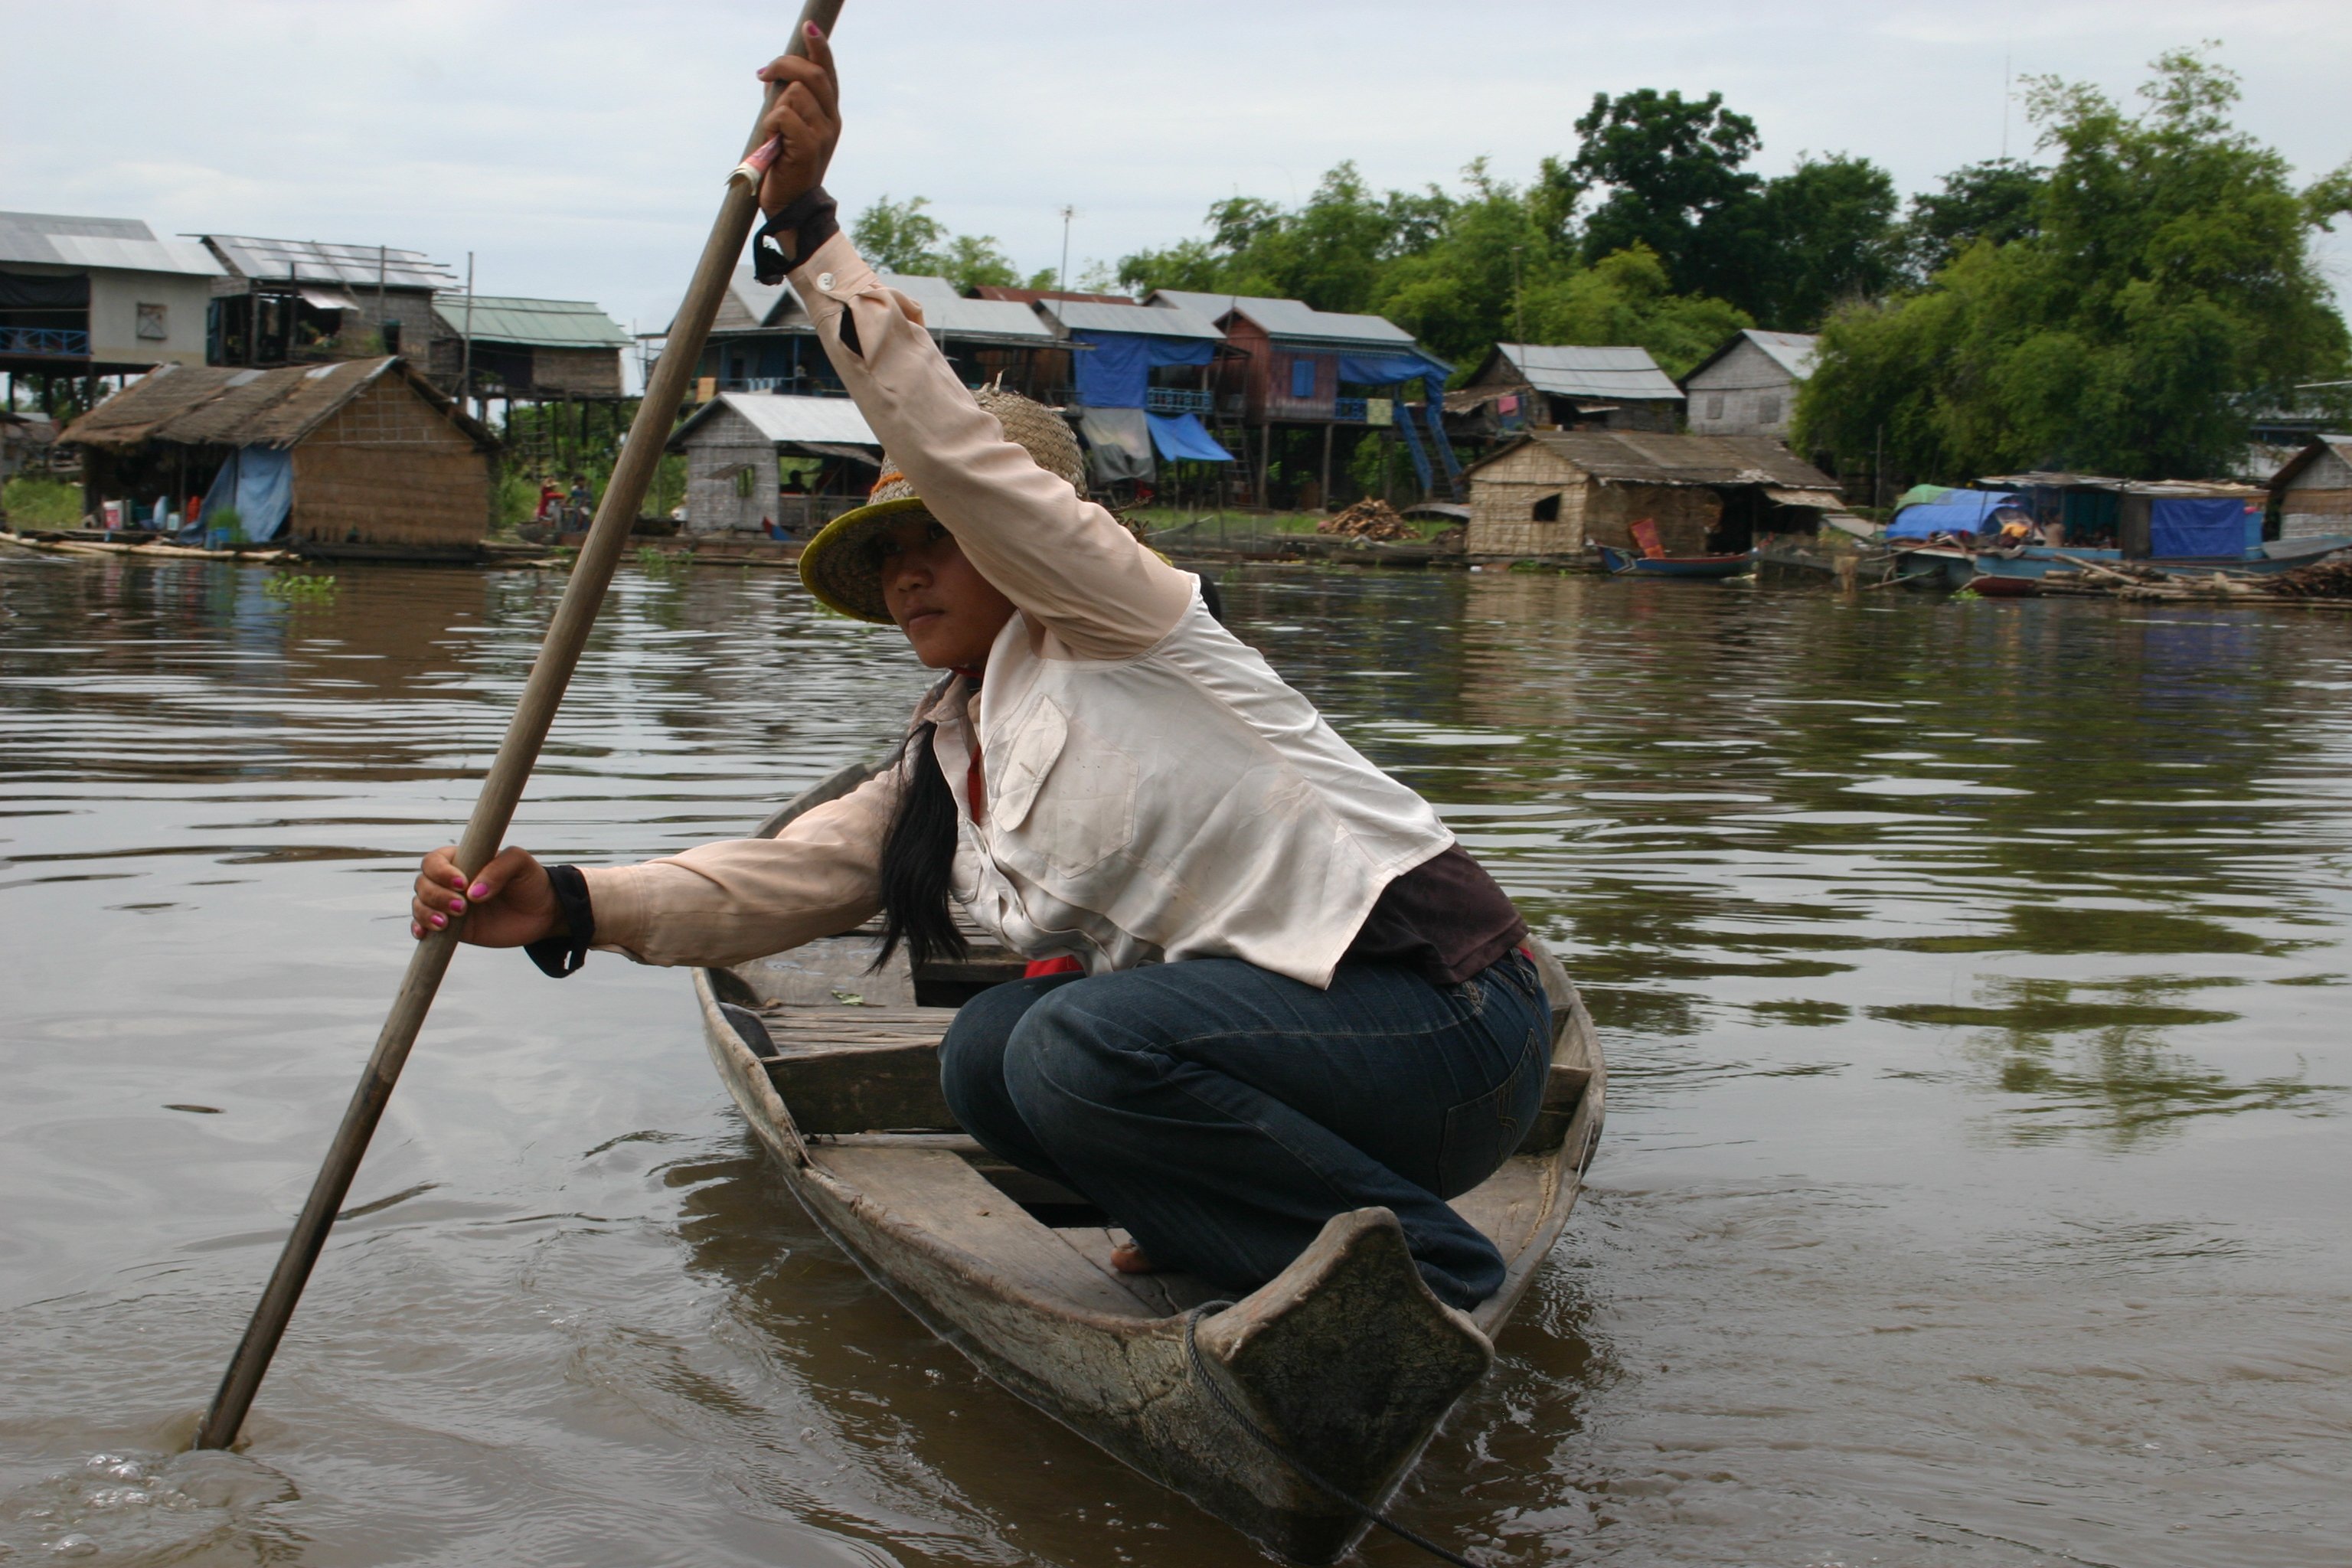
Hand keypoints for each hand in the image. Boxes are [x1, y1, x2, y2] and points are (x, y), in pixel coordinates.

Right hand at [409, 845, 560, 947]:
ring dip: (427, 913)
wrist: (542, 912)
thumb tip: (473, 893)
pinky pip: (424, 927)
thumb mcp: (521, 864)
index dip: (440, 872)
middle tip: (463, 907)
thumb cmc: (530, 881)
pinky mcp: (452, 928)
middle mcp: (449, 882)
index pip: (434, 861)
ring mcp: (448, 905)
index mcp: (462, 860)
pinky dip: (419, 929)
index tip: (462, 883)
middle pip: (423, 884)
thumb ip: (499, 869)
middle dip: (436, 896)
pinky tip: (425, 935)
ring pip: (420, 905)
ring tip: (447, 924)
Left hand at [755, 22, 839, 216]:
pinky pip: (783, 115)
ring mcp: (823, 134)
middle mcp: (831, 121)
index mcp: (829, 114)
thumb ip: (784, 101)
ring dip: (774, 107)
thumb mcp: (786, 127)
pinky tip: (772, 143)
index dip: (819, 47)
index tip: (808, 27)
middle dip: (784, 65)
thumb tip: (772, 75)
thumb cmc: (783, 166)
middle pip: (812, 74)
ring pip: (793, 94)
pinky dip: (771, 125)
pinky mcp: (809, 146)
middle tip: (763, 74)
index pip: (828, 73)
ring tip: (773, 132)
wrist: (790, 205)